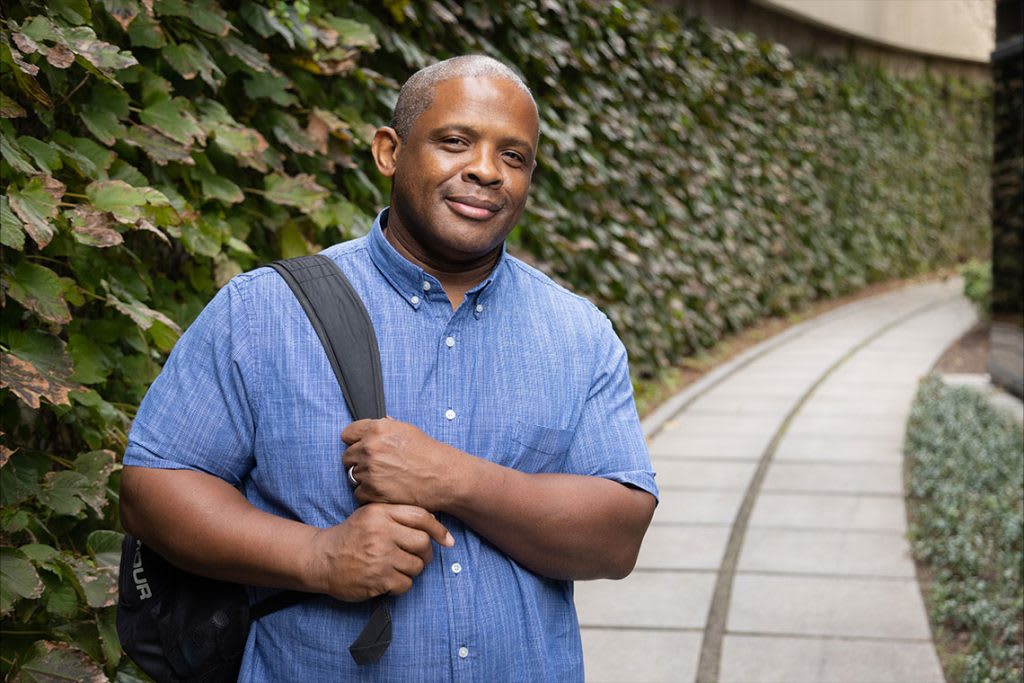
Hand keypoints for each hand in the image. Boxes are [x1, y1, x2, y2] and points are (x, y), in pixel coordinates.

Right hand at [306, 503, 452, 601]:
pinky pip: (406, 584)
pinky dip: (402, 584)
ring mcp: (379, 557)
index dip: (439, 530)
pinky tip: (389, 579)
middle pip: (423, 543)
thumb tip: (435, 525)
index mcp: (381, 513)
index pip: (421, 517)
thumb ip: (399, 515)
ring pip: (417, 566)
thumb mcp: (371, 515)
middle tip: (417, 557)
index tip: (448, 541)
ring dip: (413, 570)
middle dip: (425, 553)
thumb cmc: (351, 535)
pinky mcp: (377, 579)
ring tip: (398, 567)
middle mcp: (381, 533)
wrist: (321, 558)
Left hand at [341, 418, 465, 509]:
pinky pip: (358, 493)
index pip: (347, 434)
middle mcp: (370, 448)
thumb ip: (384, 428)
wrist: (443, 477)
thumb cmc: (429, 454)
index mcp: (377, 429)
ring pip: (352, 475)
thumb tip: (370, 429)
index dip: (355, 441)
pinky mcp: (372, 491)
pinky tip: (385, 490)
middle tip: (377, 467)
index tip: (361, 447)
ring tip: (384, 479)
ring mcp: (369, 471)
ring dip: (364, 479)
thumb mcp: (407, 430)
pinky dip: (369, 495)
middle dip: (359, 461)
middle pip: (347, 456)